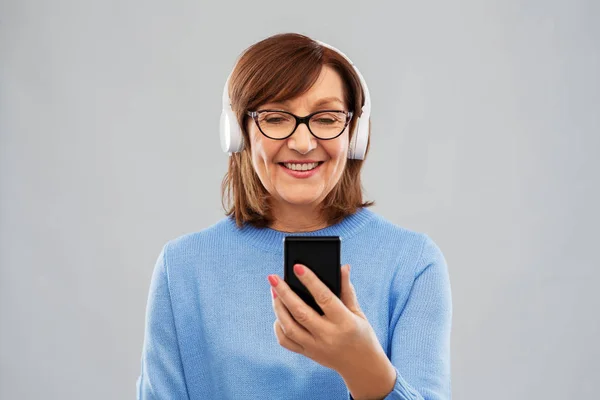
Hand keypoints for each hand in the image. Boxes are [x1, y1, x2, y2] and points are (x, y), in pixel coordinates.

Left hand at [267, 264, 395, 397]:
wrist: (362, 367)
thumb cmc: (361, 335)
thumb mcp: (358, 312)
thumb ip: (347, 290)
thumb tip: (343, 267)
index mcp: (344, 322)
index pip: (324, 297)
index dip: (310, 281)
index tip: (297, 267)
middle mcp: (328, 335)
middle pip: (300, 312)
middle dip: (284, 293)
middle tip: (273, 278)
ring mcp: (315, 347)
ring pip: (289, 327)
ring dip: (278, 308)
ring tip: (273, 292)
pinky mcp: (308, 354)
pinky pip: (286, 341)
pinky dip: (279, 327)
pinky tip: (279, 315)